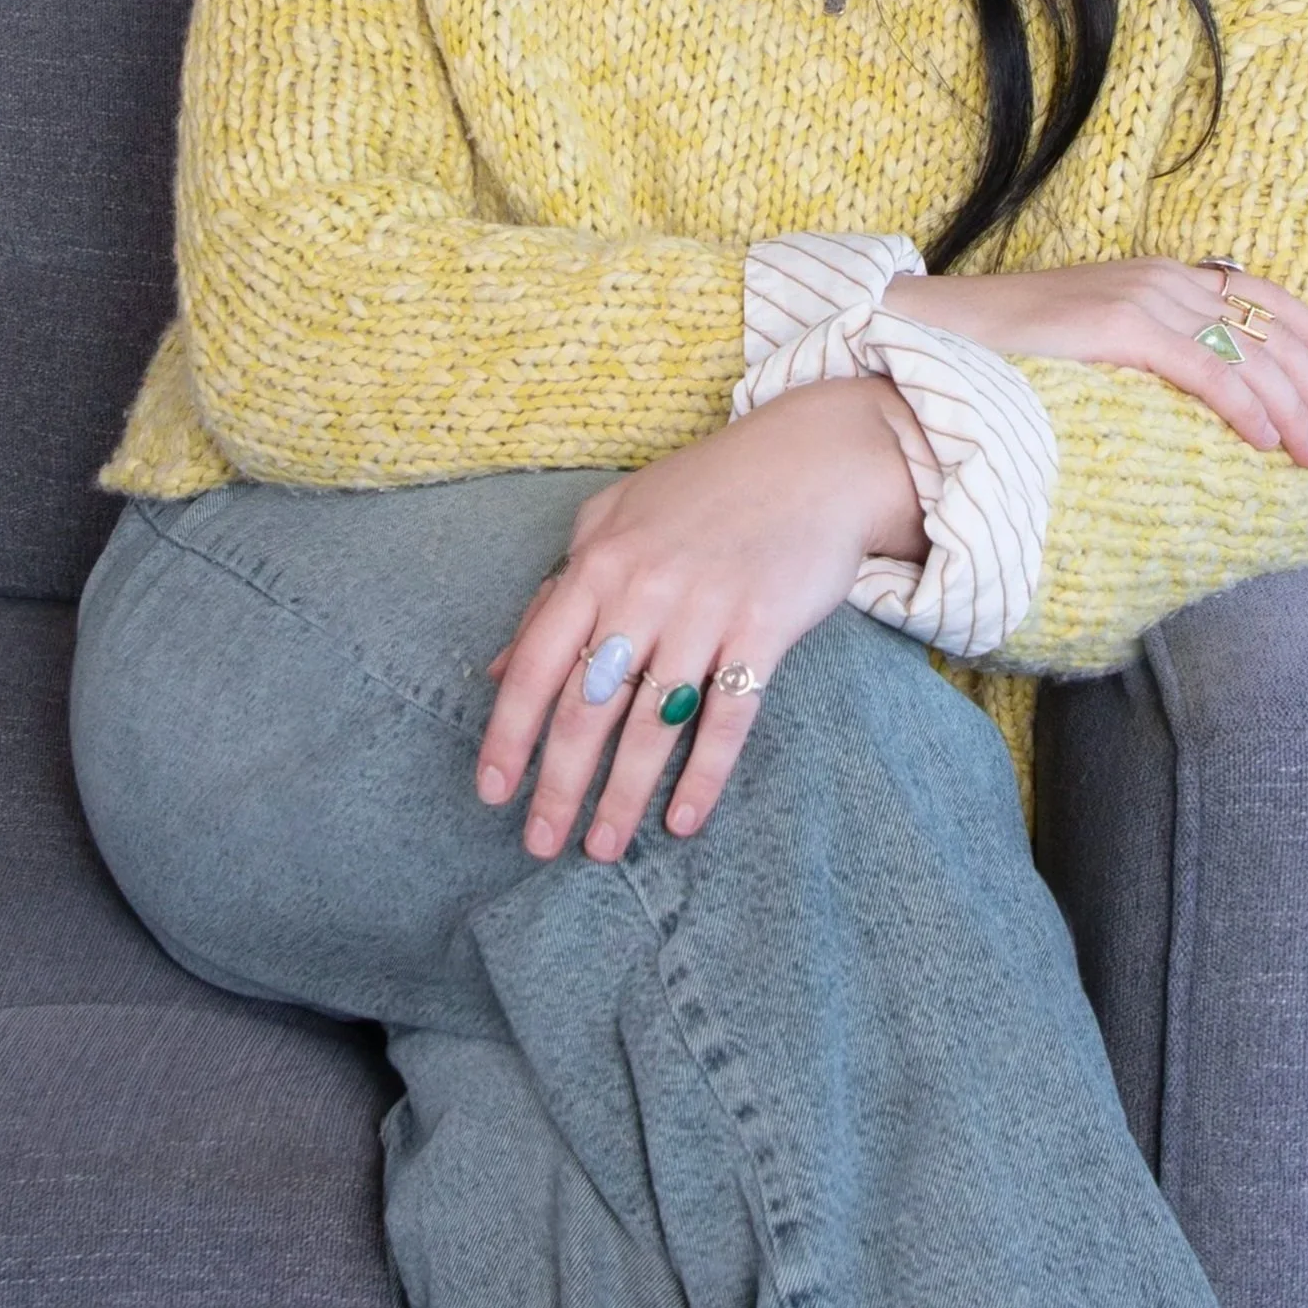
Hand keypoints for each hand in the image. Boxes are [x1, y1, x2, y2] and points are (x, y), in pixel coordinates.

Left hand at [476, 378, 926, 863]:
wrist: (816, 459)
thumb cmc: (708, 489)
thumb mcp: (615, 519)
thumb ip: (556, 589)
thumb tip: (499, 669)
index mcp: (598, 562)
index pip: (535, 664)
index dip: (509, 735)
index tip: (492, 793)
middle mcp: (644, 590)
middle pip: (587, 707)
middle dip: (559, 785)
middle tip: (539, 844)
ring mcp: (706, 610)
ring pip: (651, 724)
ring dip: (623, 795)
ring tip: (603, 848)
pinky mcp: (764, 627)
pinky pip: (728, 717)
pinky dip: (703, 775)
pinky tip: (683, 819)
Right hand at [884, 259, 1307, 467]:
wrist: (935, 331)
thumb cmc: (1006, 351)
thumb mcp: (1093, 340)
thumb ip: (1147, 355)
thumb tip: (1201, 403)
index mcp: (1160, 275)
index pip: (1263, 295)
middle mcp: (1160, 279)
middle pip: (1269, 329)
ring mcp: (1140, 299)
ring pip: (1248, 353)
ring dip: (1294, 408)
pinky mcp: (1119, 329)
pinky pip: (1204, 371)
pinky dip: (1246, 406)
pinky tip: (1269, 442)